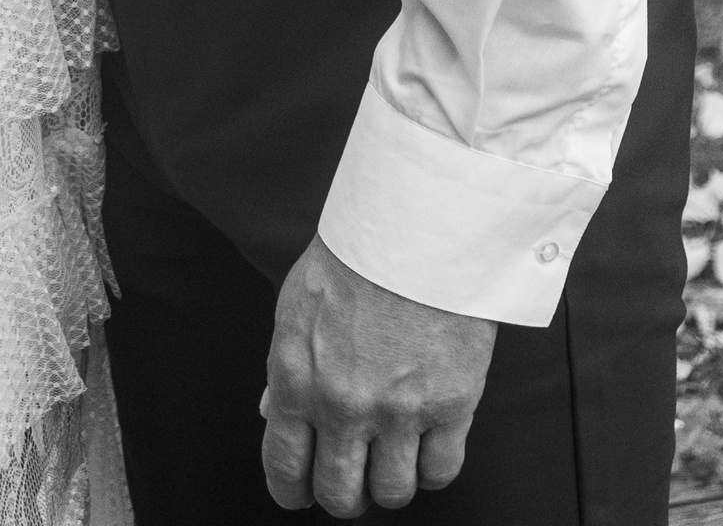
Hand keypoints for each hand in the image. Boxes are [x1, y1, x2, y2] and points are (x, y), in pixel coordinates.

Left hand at [263, 236, 495, 514]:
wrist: (416, 225)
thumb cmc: (354, 256)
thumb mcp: (297, 307)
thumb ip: (285, 368)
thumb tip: (272, 413)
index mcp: (298, 378)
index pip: (285, 468)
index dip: (292, 492)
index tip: (300, 494)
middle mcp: (344, 405)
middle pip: (339, 494)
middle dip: (343, 497)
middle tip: (352, 482)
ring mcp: (399, 409)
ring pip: (392, 493)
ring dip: (389, 485)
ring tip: (392, 461)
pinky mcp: (450, 404)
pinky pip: (440, 470)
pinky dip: (432, 468)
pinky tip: (427, 447)